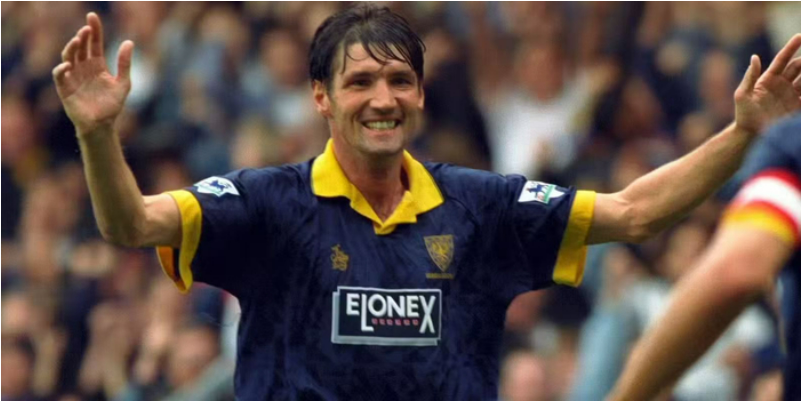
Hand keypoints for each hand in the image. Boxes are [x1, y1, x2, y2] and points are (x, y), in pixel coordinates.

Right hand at [52, 12, 133, 135]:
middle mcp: (84, 68)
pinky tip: (68, 65)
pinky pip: (60, 76)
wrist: (103, 125)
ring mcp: (73, 76)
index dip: (94, 30)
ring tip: (79, 40)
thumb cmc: (112, 105)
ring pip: (69, 57)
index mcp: (97, 65)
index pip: (95, 43)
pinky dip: (61, 69)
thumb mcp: (123, 83)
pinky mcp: (65, 88)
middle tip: (87, 28)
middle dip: (83, 36)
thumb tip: (129, 42)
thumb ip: (124, 64)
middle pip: (81, 47)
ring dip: (72, 48)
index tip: (92, 16)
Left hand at [734, 34, 800, 134]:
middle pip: (798, 67)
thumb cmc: (743, 115)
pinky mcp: (796, 106)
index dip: (791, 47)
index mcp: (769, 79)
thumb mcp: (742, 95)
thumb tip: (755, 57)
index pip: (783, 59)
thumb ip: (750, 77)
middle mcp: (782, 84)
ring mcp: (791, 95)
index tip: (799, 36)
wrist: (750, 135)